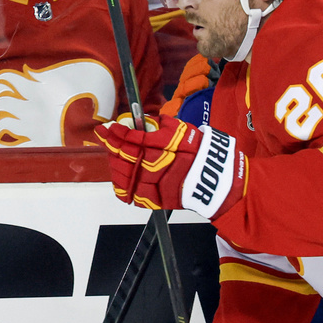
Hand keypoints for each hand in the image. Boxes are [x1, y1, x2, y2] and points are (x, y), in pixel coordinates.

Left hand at [94, 115, 245, 218]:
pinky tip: (119, 175)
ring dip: (114, 162)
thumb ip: (162, 126)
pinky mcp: (155, 200)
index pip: (133, 139)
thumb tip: (145, 122)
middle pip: (125, 156)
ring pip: (124, 174)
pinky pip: (130, 194)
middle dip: (112, 145)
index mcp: (164, 148)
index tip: (110, 127)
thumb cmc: (202, 154)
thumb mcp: (184, 132)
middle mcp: (157, 167)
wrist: (216, 181)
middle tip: (106, 137)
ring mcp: (154, 185)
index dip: (118, 132)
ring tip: (112, 154)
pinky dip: (121, 184)